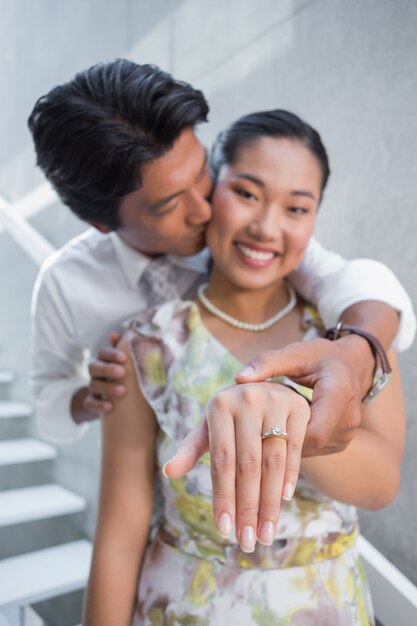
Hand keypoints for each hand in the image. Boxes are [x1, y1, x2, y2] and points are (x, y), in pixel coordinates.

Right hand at [74, 333, 126, 420]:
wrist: (117, 399)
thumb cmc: (125, 376)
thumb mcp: (128, 363)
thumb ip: (127, 349)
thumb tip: (116, 335)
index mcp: (105, 361)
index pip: (103, 353)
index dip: (112, 354)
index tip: (124, 358)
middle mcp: (96, 373)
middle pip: (94, 367)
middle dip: (108, 369)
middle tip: (122, 373)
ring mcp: (93, 387)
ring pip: (93, 385)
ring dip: (107, 387)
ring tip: (123, 391)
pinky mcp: (91, 402)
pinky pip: (89, 403)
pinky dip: (99, 405)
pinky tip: (110, 407)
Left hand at [164, 382, 309, 552]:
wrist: (266, 387)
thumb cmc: (231, 415)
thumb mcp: (210, 426)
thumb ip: (191, 449)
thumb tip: (169, 472)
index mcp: (219, 406)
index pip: (221, 461)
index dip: (223, 497)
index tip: (224, 530)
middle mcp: (246, 401)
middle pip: (248, 466)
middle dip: (247, 508)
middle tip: (248, 541)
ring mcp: (274, 402)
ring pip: (272, 462)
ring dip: (270, 502)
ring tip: (266, 533)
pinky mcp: (297, 407)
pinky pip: (294, 449)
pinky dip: (291, 476)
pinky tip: (285, 500)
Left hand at [235, 335, 371, 455]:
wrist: (352, 363)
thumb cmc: (320, 356)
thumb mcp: (294, 353)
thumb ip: (268, 363)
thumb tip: (238, 378)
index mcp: (339, 393)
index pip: (313, 432)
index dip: (285, 437)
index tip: (257, 431)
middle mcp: (348, 418)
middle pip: (311, 444)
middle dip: (280, 444)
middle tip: (250, 439)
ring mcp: (347, 433)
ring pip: (312, 450)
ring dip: (287, 446)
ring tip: (261, 436)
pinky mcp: (342, 441)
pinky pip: (316, 449)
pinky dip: (296, 444)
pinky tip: (277, 434)